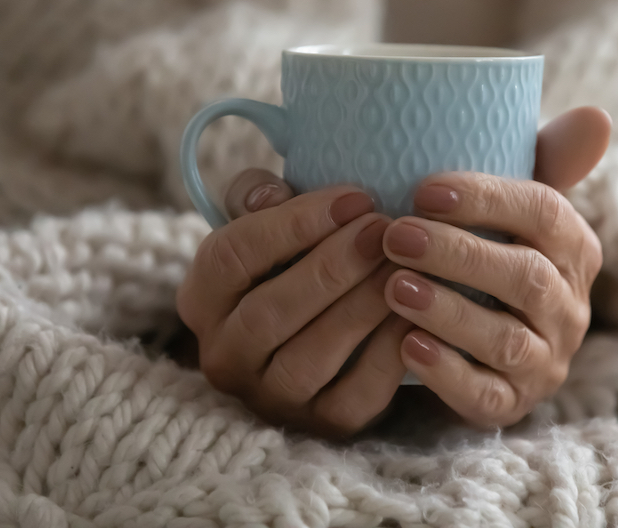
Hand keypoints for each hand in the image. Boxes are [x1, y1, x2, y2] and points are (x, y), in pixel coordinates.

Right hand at [176, 169, 410, 437]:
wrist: (326, 328)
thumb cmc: (294, 260)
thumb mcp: (268, 221)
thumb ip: (259, 195)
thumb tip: (271, 193)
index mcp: (202, 299)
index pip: (231, 257)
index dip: (293, 224)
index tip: (354, 198)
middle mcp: (225, 356)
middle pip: (269, 312)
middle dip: (332, 266)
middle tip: (384, 230)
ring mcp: (271, 398)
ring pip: (310, 358)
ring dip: (361, 307)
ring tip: (403, 266)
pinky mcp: (323, 425)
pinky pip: (356, 395)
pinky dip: (388, 352)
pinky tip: (416, 313)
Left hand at [381, 107, 611, 427]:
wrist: (477, 334)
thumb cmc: (490, 248)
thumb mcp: (512, 204)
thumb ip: (547, 158)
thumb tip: (597, 116)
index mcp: (574, 247)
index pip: (545, 213)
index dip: (487, 199)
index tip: (424, 188)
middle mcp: (569, 307)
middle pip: (524, 277)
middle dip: (458, 254)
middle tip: (394, 235)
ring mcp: (545, 360)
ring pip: (506, 340)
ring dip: (449, 311)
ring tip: (392, 286)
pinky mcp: (513, 403)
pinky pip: (486, 397)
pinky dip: (445, 372)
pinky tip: (404, 345)